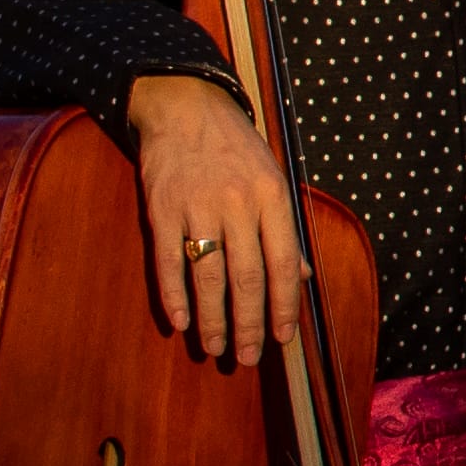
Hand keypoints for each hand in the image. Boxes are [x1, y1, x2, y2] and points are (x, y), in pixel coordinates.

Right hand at [121, 73, 302, 371]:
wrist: (186, 107)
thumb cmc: (236, 149)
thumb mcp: (273, 178)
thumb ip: (286, 228)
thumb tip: (303, 279)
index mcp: (272, 196)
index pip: (284, 263)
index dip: (284, 305)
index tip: (282, 338)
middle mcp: (238, 203)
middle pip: (247, 277)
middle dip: (248, 324)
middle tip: (246, 358)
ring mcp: (197, 206)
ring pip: (208, 276)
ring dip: (212, 319)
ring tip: (215, 348)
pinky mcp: (162, 208)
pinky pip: (169, 262)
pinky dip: (173, 296)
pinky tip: (180, 322)